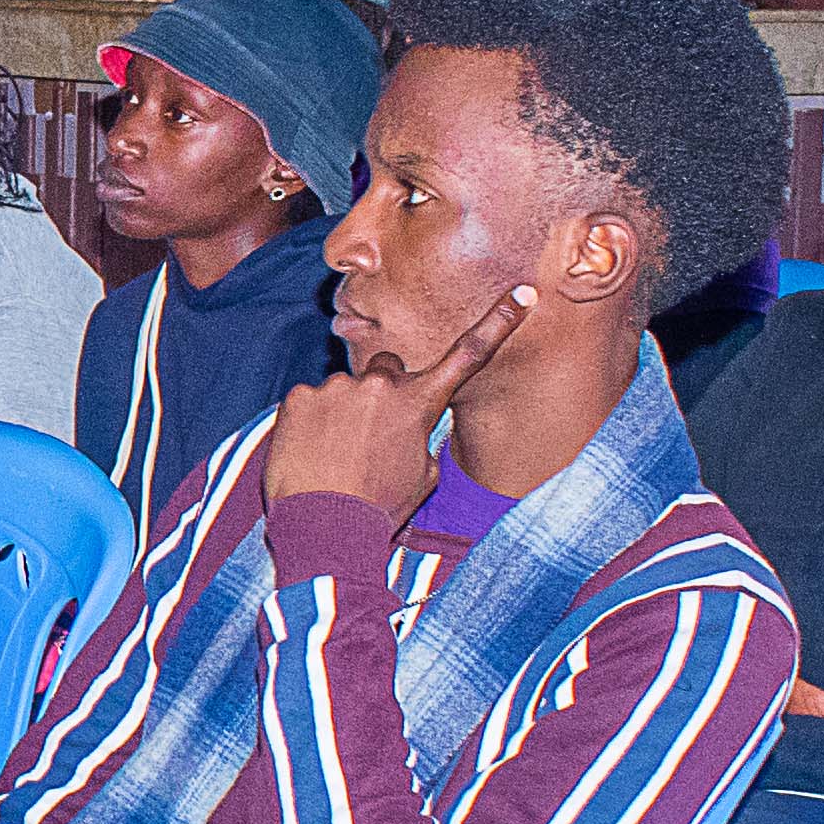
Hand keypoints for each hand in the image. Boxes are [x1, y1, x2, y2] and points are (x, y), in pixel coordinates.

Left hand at [259, 288, 522, 523]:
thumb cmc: (378, 508)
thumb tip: (412, 425)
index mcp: (419, 403)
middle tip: (368, 435)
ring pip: (344, 390)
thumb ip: (421, 437)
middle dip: (382, 390)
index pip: (468, 355)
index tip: (523, 292)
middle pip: (387, 368)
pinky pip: (309, 401)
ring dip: (341, 413)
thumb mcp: (421, 477)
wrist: (323, 530)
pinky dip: (309, 422)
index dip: (499, 321)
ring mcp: (337, 387)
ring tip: (335, 456)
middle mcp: (381, 385)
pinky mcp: (299, 396)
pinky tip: (310, 453)